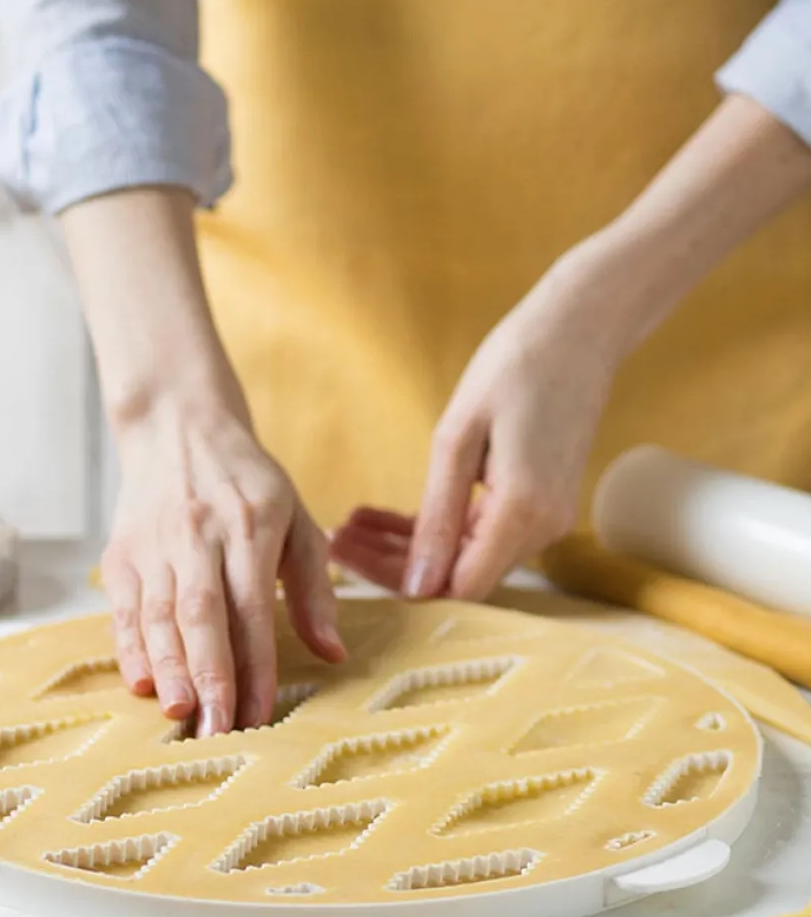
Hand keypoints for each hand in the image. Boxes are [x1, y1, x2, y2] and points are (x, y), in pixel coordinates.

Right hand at [102, 403, 344, 738]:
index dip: (256, 664)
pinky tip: (141, 682)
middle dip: (210, 675)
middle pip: (202, 614)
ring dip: (169, 667)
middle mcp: (198, 535)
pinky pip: (124, 607)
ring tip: (181, 713)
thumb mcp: (296, 519)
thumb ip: (314, 587)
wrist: (177, 428)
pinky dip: (130, 647)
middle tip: (217, 731)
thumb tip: (334, 651)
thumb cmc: (247, 482)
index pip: (253, 607)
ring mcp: (154, 543)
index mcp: (250, 526)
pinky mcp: (120, 553)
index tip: (261, 714)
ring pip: (159, 613)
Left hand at [332, 97, 810, 600]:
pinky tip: (386, 516)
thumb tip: (417, 588)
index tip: (346, 555)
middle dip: (392, 563)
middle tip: (337, 539)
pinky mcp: (539, 503)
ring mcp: (546, 518)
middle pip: (458, 576)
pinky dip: (436, 526)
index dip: (399, 582)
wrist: (579, 328)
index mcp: (524, 512)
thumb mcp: (457, 437)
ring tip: (352, 523)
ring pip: (465, 555)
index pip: (457, 587)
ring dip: (407, 545)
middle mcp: (542, 527)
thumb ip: (438, 516)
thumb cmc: (515, 366)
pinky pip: (480, 532)